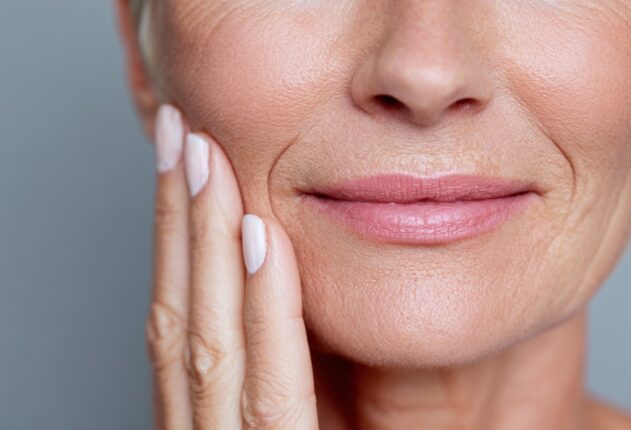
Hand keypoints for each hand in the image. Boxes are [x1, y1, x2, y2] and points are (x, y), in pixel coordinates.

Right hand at [144, 104, 317, 428]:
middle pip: (180, 318)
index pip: (179, 320)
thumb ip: (288, 363)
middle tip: (178, 135)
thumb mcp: (301, 414)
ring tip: (204, 161)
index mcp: (207, 418)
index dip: (174, 237)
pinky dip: (265, 311)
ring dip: (205, 243)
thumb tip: (276, 271)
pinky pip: (273, 393)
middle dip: (178, 220)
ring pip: (209, 343)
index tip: (178, 162)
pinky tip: (260, 238)